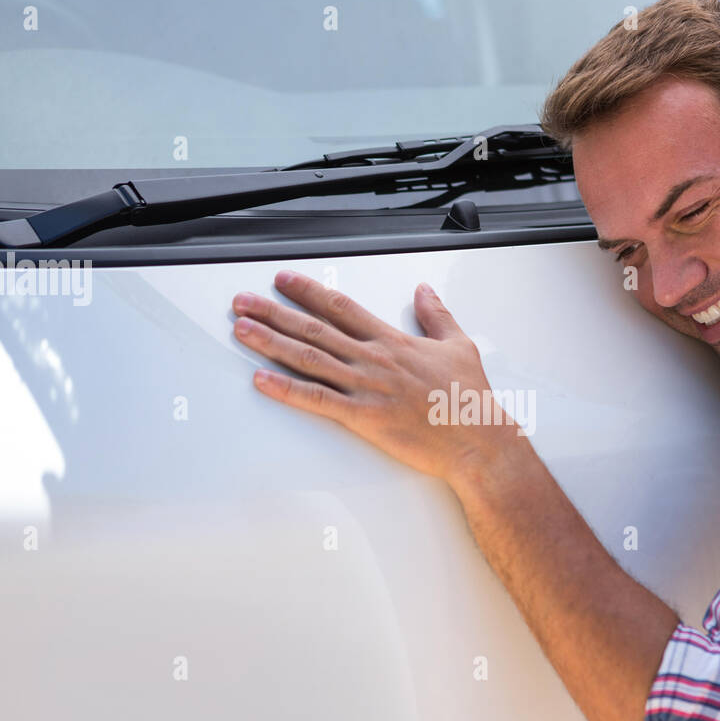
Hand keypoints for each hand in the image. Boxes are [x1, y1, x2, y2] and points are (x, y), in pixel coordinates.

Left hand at [232, 270, 520, 485]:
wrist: (476, 439)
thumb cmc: (469, 399)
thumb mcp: (459, 344)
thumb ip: (436, 315)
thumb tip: (425, 291)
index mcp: (393, 341)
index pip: (341, 307)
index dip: (308, 291)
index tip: (283, 280)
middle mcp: (374, 359)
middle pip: (314, 328)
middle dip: (273, 311)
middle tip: (242, 301)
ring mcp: (366, 387)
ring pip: (309, 358)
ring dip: (271, 342)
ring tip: (242, 329)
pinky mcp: (363, 416)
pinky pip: (317, 399)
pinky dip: (286, 389)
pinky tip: (262, 380)